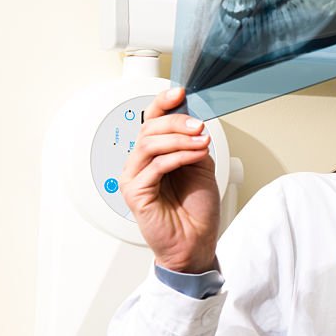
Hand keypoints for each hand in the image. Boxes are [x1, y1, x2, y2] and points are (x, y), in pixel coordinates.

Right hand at [120, 87, 220, 272]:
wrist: (196, 243)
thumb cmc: (195, 210)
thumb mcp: (200, 166)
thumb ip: (193, 143)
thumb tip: (193, 121)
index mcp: (154, 155)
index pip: (152, 121)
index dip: (162, 103)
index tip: (179, 92)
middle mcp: (140, 164)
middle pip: (150, 129)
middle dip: (177, 122)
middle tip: (199, 126)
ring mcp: (135, 178)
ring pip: (150, 144)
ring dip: (179, 138)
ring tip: (200, 142)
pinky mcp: (135, 193)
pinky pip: (155, 166)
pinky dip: (178, 156)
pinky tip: (194, 155)